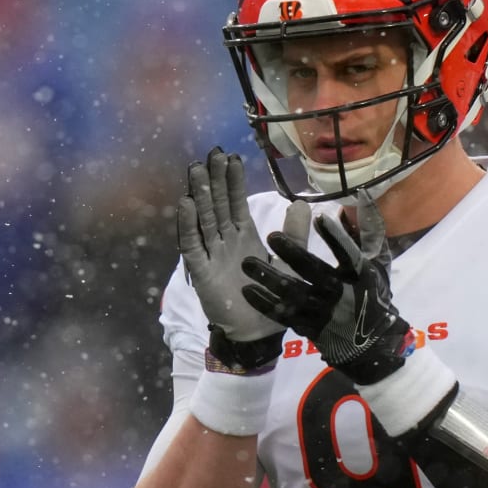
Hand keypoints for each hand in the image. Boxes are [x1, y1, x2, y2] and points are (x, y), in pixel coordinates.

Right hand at [177, 148, 298, 371]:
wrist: (259, 334)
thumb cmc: (272, 300)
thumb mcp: (290, 263)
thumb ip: (294, 235)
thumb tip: (302, 203)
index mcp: (245, 236)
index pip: (236, 202)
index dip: (233, 181)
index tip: (231, 157)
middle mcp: (225, 241)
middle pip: (217, 205)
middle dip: (214, 180)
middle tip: (210, 153)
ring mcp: (211, 254)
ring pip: (203, 219)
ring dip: (199, 195)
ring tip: (197, 170)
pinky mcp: (201, 271)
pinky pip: (192, 245)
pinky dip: (188, 225)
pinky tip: (185, 204)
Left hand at [240, 190, 412, 385]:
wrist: (369, 345)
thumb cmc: (372, 297)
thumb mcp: (377, 265)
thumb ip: (370, 232)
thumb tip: (364, 197)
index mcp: (360, 275)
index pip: (349, 254)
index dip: (336, 237)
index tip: (320, 217)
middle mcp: (341, 294)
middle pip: (315, 273)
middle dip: (293, 254)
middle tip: (271, 236)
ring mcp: (323, 313)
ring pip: (294, 294)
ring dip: (269, 278)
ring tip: (247, 264)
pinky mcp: (308, 327)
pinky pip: (283, 315)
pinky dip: (264, 303)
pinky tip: (247, 290)